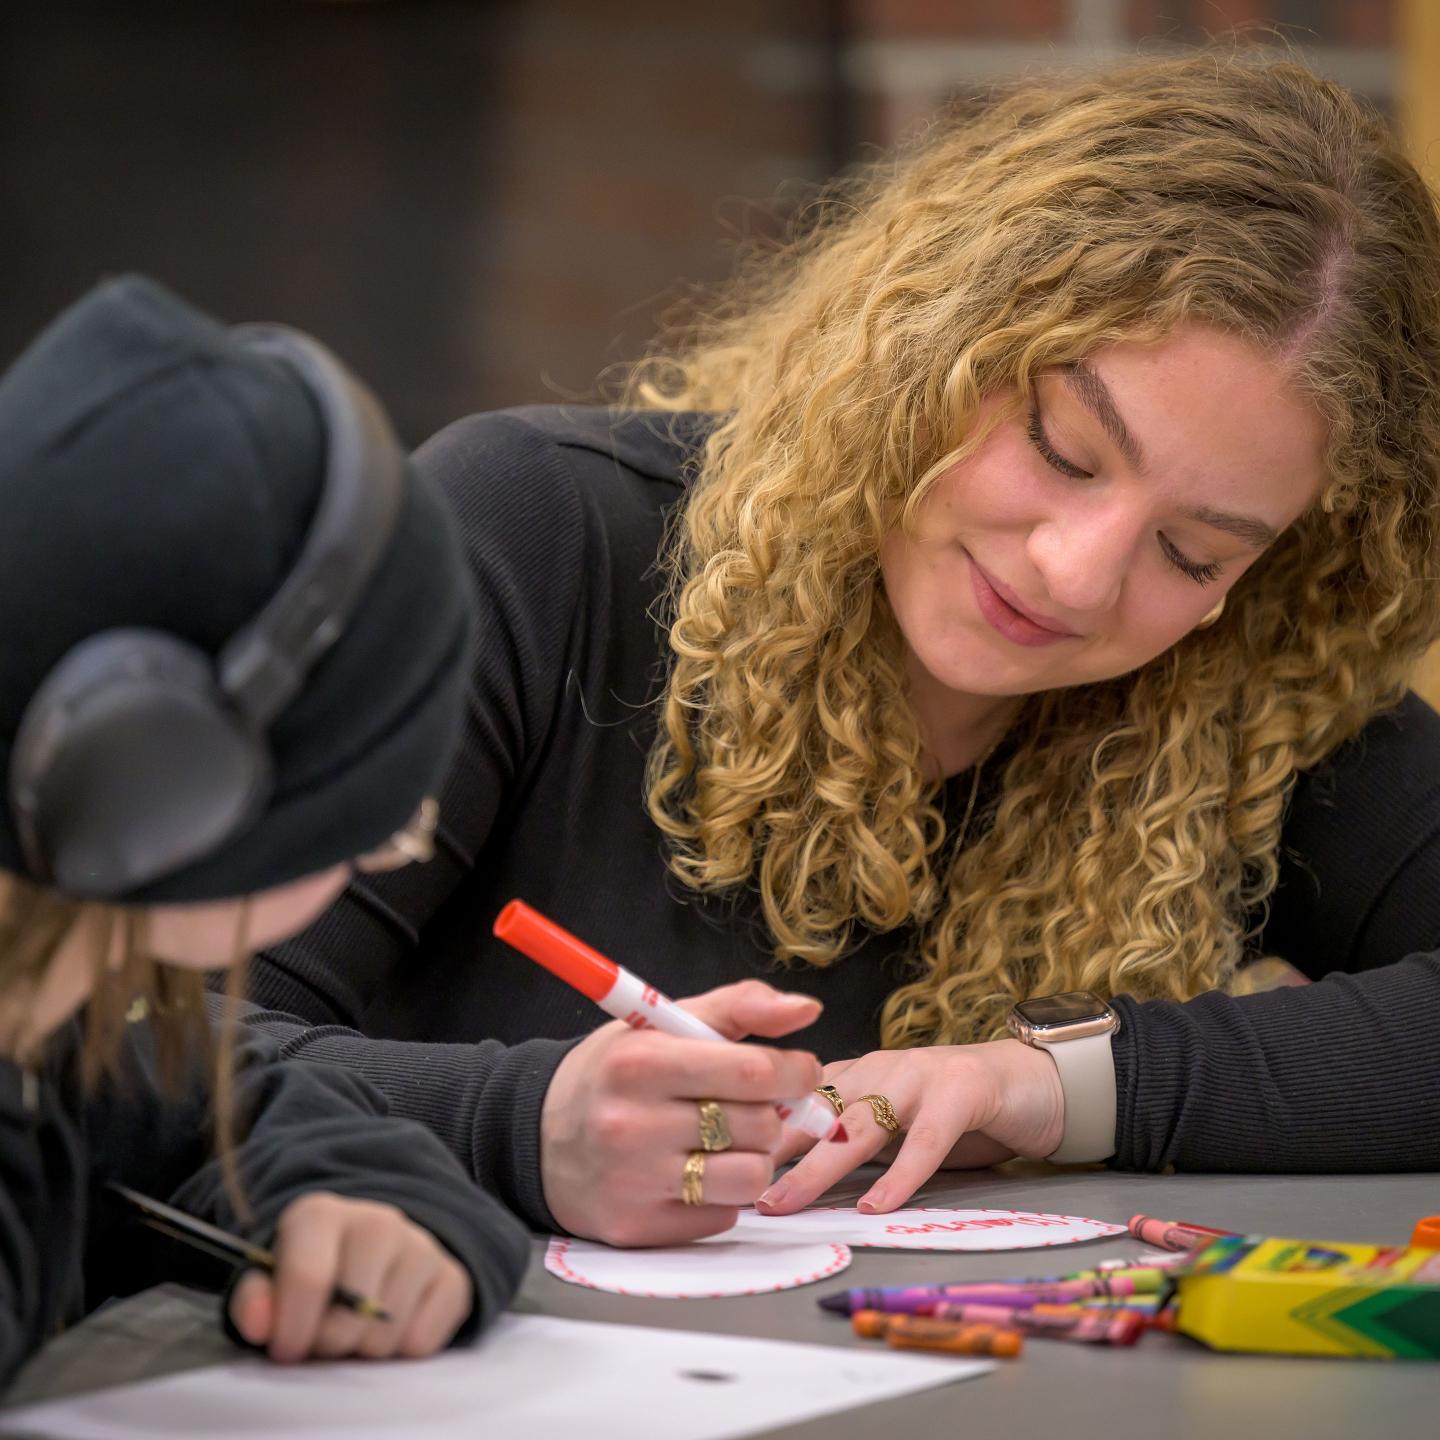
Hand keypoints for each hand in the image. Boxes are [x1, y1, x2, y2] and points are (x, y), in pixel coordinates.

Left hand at [228, 1193, 472, 1362]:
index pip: (309, 1277)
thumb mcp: (268, 1278)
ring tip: (355, 1329)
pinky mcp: (452, 1275)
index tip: (286, 1352)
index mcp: (321, 1215)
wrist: (367, 1247)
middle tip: (323, 1337)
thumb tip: (259, 1323)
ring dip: (365, 1348)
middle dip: (330, 1341)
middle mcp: (378, 1221)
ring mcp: (421, 1245)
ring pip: (387, 1333)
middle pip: (351, 1315)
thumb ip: (253, 1301)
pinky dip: (402, 1349)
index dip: (294, 1328)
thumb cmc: (310, 1270)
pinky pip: (423, 1341)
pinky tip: (390, 1325)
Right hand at [540, 979, 824, 1245]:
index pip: (751, 1072)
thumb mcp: (662, 1022)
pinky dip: (720, 1196)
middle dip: (770, 1113)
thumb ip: (738, 1007)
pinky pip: (721, 1217)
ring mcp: (633, 1182)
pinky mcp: (636, 1228)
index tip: (800, 1070)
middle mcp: (633, 1124)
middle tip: (748, 1104)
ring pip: (751, 1178)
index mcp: (640, 1062)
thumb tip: (807, 1009)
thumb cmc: (613, 1072)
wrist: (535, 1135)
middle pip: (760, 1126)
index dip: (794, 1071)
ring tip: (724, 1141)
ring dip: (752, 1158)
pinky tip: (691, 1172)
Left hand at [755, 1039, 1063, 1215]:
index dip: (758, 1126)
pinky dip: (900, 1175)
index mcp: (858, 1075)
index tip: (717, 1155)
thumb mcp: (894, 1124)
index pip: (796, 1099)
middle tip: (735, 1184)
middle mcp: (879, 1069)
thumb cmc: (956, 1110)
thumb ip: (849, 1143)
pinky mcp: (962, 1092)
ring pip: (859, 1124)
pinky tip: (877, 1204)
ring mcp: (919, 1077)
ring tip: (786, 1200)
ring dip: (819, 1165)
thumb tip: (785, 1179)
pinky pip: (925, 1139)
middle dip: (771, 1149)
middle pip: (816, 1113)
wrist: (1034, 1081)